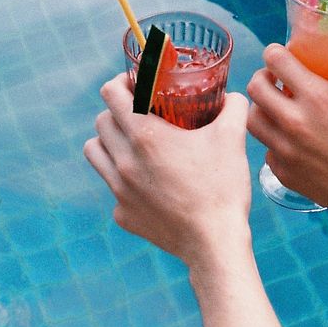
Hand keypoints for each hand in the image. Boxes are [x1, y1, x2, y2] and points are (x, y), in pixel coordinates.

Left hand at [84, 73, 251, 267]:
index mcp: (145, 135)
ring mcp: (119, 190)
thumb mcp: (233, 138)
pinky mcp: (123, 215)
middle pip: (101, 121)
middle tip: (139, 113)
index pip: (110, 94)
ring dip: (109, 142)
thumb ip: (232, 107)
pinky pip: (112, 188)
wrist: (215, 244)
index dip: (121, 83)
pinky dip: (123, 180)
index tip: (136, 85)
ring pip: (95, 153)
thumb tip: (232, 95)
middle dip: (117, 111)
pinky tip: (148, 183)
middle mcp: (124, 160)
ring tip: (132, 144)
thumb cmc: (222, 188)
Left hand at [247, 45, 327, 220]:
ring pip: (252, 119)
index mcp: (316, 97)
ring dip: (262, 108)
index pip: (276, 60)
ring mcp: (285, 149)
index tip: (280, 56)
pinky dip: (274, 140)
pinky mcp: (283, 171)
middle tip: (274, 81)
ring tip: (276, 109)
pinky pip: (266, 148)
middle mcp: (294, 121)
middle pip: (255, 87)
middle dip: (262, 78)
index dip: (274, 52)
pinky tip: (290, 139)